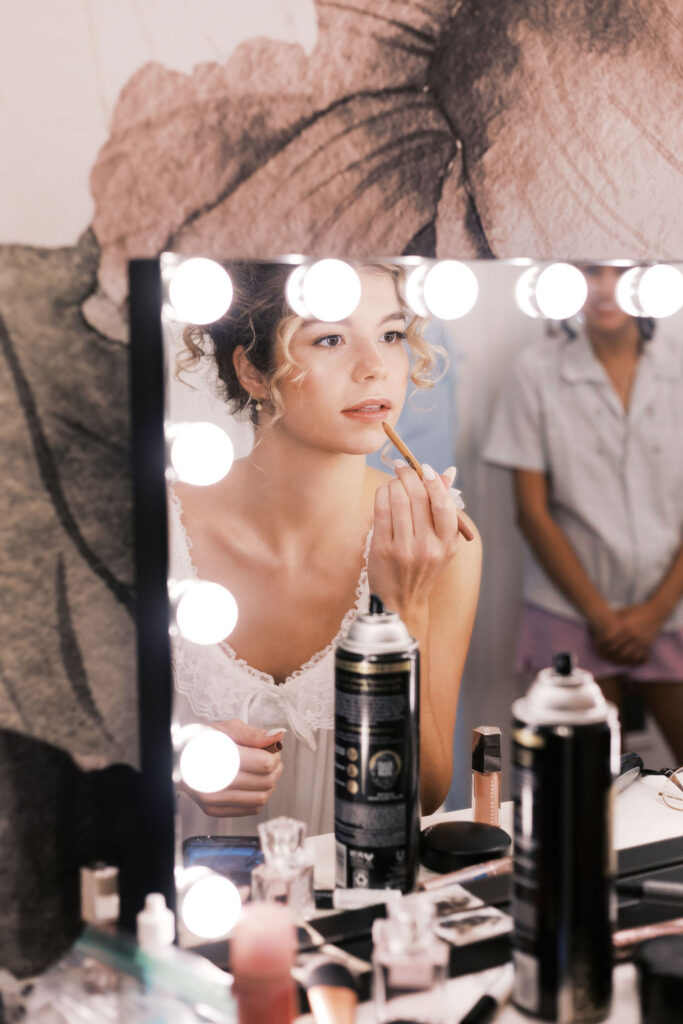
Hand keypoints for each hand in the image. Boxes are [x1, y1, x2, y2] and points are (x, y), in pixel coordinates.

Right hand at [181, 719, 284, 817]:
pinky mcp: (214, 810)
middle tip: (271, 757)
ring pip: (260, 798)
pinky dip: (258, 796)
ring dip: (270, 784)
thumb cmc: (201, 741)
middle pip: (265, 782)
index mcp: (217, 757)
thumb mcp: (226, 729)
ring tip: (263, 770)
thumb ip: (253, 734)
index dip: (274, 755)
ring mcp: (213, 800)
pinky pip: (251, 809)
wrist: (177, 760)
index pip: (264, 764)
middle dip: (275, 769)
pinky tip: (251, 783)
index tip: (271, 748)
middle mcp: (213, 783)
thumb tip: (277, 737)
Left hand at [367, 461, 463, 617]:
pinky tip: (384, 492)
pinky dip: (382, 493)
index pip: (444, 504)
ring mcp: (404, 549)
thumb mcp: (441, 543)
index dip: (433, 482)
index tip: (425, 469)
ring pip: (399, 499)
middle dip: (409, 476)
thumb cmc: (423, 566)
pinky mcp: (382, 549)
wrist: (401, 601)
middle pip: (419, 497)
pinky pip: (381, 509)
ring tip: (394, 482)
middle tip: (403, 468)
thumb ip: (444, 508)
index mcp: (448, 545)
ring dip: (395, 483)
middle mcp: (428, 547)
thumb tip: (447, 472)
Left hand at [590, 604, 661, 664]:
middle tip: (606, 657)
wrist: (655, 612)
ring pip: (629, 656)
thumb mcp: (623, 612)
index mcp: (625, 627)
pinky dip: (634, 661)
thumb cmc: (637, 610)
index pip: (610, 640)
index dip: (604, 646)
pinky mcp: (648, 645)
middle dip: (611, 655)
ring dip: (622, 660)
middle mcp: (633, 635)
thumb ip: (613, 619)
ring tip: (616, 661)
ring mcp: (641, 641)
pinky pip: (640, 657)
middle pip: (618, 650)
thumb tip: (601, 624)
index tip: (600, 648)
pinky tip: (629, 661)